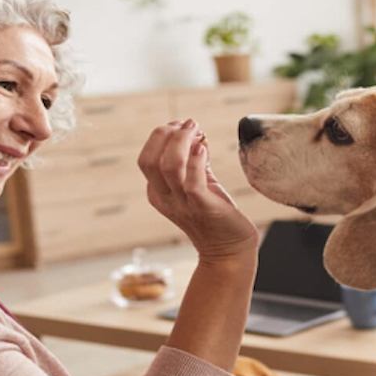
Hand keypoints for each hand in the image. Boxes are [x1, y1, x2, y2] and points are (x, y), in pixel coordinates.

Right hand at [138, 119, 258, 260]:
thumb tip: (196, 135)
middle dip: (165, 135)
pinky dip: (195, 160)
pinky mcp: (203, 208)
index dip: (160, 136)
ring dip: (181, 142)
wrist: (229, 250)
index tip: (181, 124)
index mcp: (158, 192)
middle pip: (149, 160)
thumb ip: (194, 162)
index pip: (146, 158)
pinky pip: (191, 182)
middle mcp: (165, 198)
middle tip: (188, 124)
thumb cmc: (215, 216)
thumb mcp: (200, 185)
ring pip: (169, 166)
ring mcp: (182, 204)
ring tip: (196, 129)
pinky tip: (203, 147)